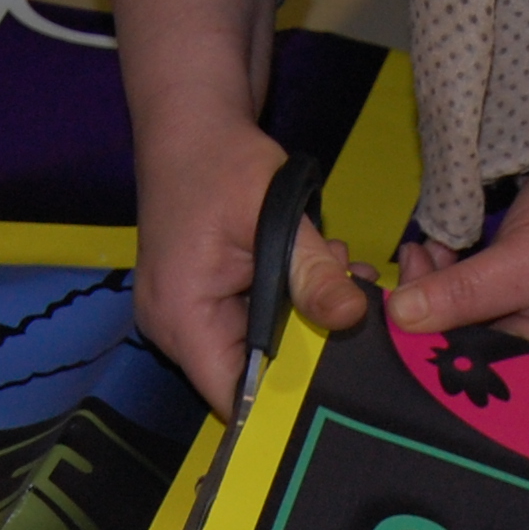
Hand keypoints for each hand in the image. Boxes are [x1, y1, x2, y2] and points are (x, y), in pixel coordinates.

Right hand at [133, 124, 368, 414]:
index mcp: (181, 316)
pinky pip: (249, 323)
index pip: (233, 397)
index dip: (284, 406)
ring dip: (301, 323)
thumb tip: (350, 317)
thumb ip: (311, 270)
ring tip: (339, 278)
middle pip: (248, 376)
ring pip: (255, 349)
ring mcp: (184, 316)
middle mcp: (173, 328)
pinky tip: (316, 273)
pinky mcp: (200, 302)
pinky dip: (286, 305)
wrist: (189, 123)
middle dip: (307, 353)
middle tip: (354, 314)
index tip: (337, 395)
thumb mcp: (273, 211)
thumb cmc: (220, 160)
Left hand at [387, 38, 528, 365]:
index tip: (398, 314)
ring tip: (420, 252)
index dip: (432, 352)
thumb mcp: (526, 259)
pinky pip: (463, 304)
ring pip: (455, 327)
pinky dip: (442, 281)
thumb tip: (401, 316)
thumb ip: (464, 292)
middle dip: (427, 316)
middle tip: (409, 266)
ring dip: (429, 292)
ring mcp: (520, 331)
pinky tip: (433, 253)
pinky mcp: (508, 304)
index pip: (477, 377)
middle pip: (462, 355)